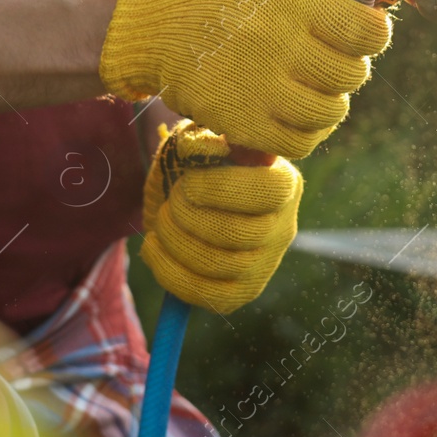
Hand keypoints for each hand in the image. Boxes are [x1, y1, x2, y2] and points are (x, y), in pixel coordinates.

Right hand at [99, 0, 391, 158]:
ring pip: (331, 112)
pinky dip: (307, 132)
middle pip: (352, 74)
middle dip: (351, 68)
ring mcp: (260, 86)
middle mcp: (279, 42)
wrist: (160, 31)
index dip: (375, 34)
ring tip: (316, 89)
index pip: (366, 31)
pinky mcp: (243, 122)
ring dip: (331, 102)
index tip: (366, 34)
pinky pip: (300, 142)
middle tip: (335, 62)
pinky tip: (297, 114)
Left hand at [139, 122, 301, 313]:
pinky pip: (209, 296)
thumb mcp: (200, 141)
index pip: (267, 191)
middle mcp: (283, 226)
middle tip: (170, 203)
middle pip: (240, 234)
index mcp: (283, 182)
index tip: (187, 182)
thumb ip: (201, 140)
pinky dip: (170, 274)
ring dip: (175, 243)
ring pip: (221, 266)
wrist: (189, 196)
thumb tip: (195, 148)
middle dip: (189, 217)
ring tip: (160, 223)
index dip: (221, 188)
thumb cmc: (199, 164)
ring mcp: (265, 263)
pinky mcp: (243, 290)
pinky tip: (154, 249)